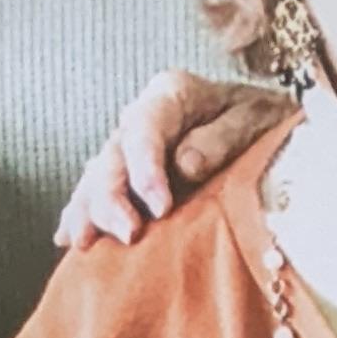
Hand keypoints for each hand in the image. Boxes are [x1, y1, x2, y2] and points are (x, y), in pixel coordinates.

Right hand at [54, 73, 291, 248]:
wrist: (269, 122)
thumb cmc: (265, 117)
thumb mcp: (257, 119)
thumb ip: (222, 139)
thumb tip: (184, 165)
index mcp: (172, 94)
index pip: (145, 129)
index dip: (146, 170)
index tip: (161, 209)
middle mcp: (142, 118)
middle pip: (113, 156)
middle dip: (112, 197)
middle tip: (127, 234)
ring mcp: (130, 146)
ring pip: (97, 176)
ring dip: (89, 210)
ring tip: (83, 243)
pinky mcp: (129, 172)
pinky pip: (97, 192)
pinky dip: (84, 213)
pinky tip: (67, 238)